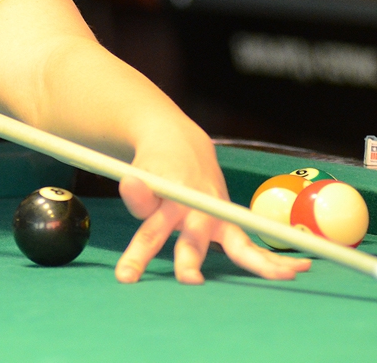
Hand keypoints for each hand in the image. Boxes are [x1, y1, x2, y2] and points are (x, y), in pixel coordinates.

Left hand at [114, 130, 312, 283]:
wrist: (179, 145)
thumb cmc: (155, 170)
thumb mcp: (140, 177)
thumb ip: (137, 193)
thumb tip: (130, 182)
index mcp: (168, 196)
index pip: (150, 229)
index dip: (138, 254)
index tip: (125, 278)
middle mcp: (197, 207)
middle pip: (193, 238)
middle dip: (191, 258)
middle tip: (190, 281)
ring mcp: (218, 216)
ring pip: (238, 242)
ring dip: (260, 262)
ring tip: (285, 276)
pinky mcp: (230, 223)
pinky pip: (252, 245)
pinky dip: (274, 259)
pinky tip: (299, 269)